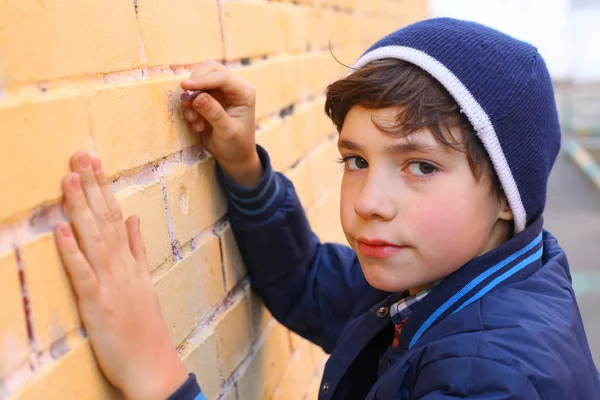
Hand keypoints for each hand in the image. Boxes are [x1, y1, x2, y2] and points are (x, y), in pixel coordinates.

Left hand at [54, 152, 187, 399]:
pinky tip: (62, 228)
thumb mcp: (145, 283)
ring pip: (94, 238)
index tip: (94, 163)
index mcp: (132, 262)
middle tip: (80, 156)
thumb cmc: (147, 328)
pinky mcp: (97, 304)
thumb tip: (134, 218)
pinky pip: (83, 273)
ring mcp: (111, 284)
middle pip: (106, 220)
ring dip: (81, 208)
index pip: (116, 216)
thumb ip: (139, 249)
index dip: (104, 188)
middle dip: (92, 186)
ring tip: (69, 179)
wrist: (155, 366)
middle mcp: (122, 267)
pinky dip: (72, 250)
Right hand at [181, 60, 262, 186]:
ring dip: (191, 98)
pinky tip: (197, 124)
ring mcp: (221, 91)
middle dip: (195, 85)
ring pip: (199, 79)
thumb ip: (214, 114)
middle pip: (209, 69)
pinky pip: (194, 93)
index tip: (185, 87)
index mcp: (244, 93)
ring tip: (194, 121)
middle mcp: (233, 87)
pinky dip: (190, 106)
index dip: (202, 80)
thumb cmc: (236, 145)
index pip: (222, 77)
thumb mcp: (227, 132)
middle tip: (187, 104)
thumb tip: (198, 97)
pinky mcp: (210, 97)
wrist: (234, 156)